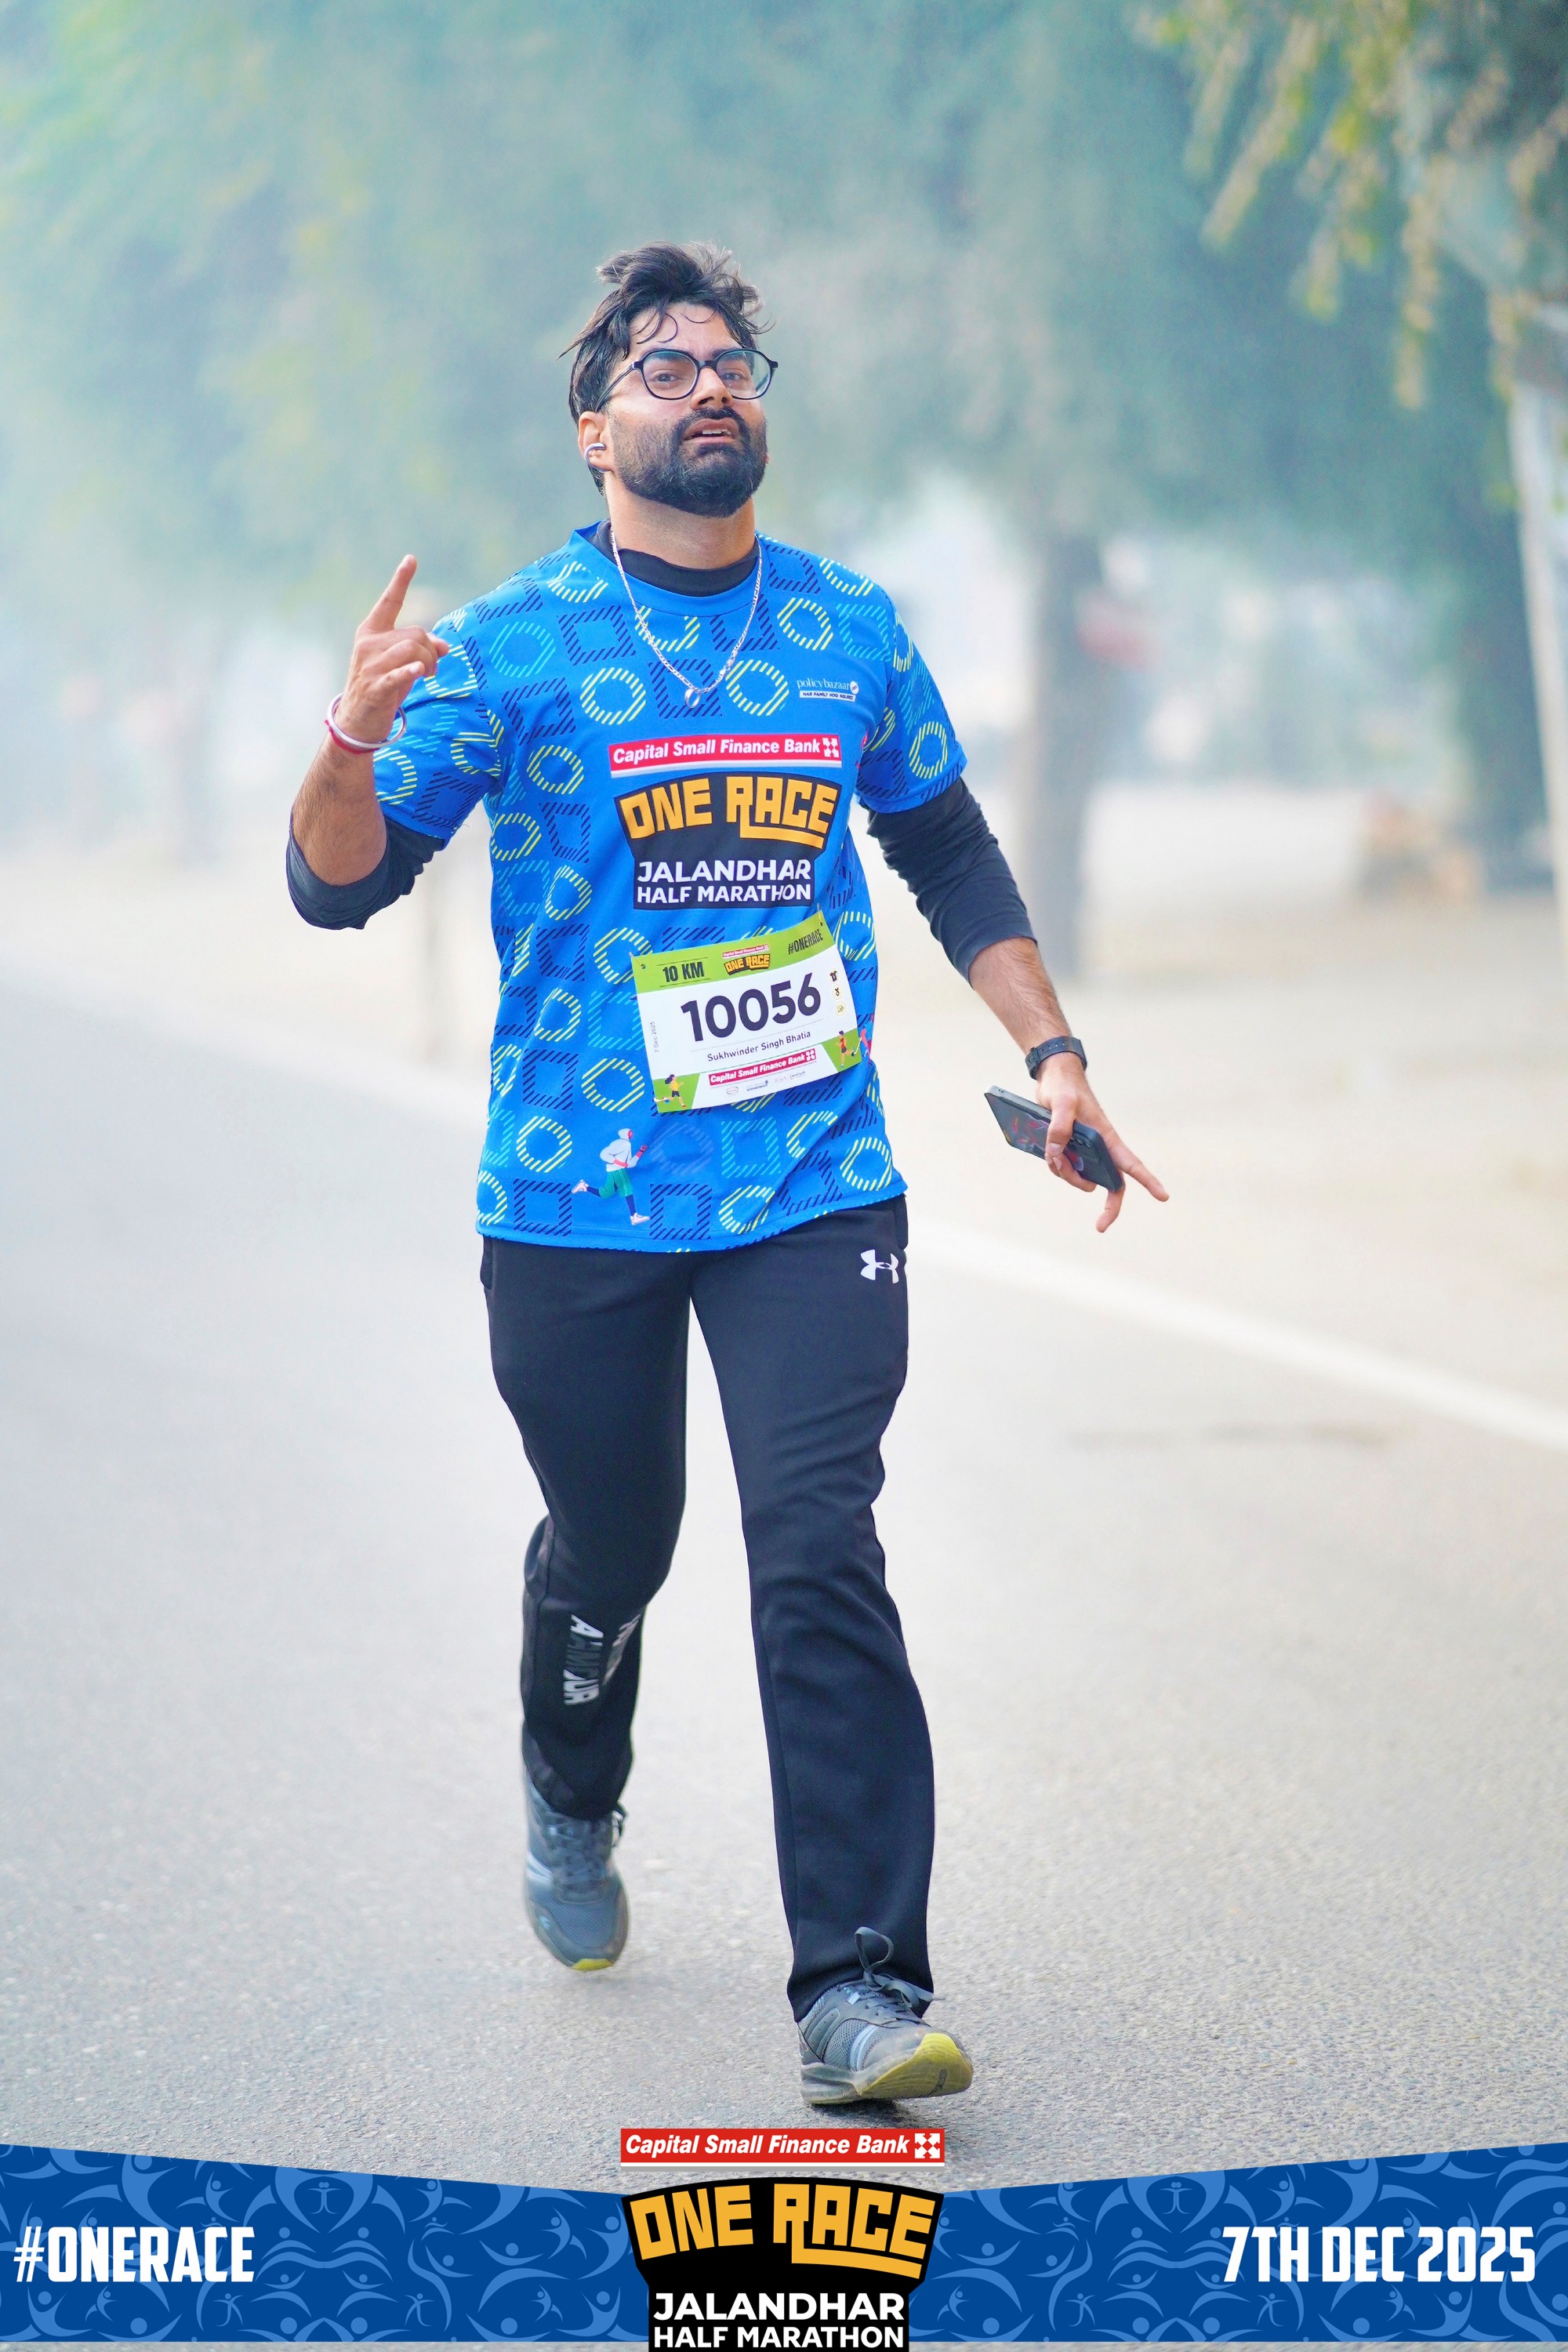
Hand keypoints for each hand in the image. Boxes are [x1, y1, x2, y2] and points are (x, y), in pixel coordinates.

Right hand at [335, 555, 450, 744]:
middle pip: (414, 633)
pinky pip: (399, 673)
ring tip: (428, 674)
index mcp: (371, 633)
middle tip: (432, 667)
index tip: (412, 559)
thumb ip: (421, 650)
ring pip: (412, 648)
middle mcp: (368, 644)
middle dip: (430, 648)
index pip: (389, 602)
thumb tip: (445, 646)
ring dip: (428, 661)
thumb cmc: (382, 688)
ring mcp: (370, 666)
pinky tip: (420, 670)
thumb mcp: (401, 663)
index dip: (401, 581)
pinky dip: (411, 670)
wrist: (357, 721)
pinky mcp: (375, 687)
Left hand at [1035, 1055, 1168, 1233]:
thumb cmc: (1064, 1087)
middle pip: (1111, 1183)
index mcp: (1106, 1137)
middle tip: (1100, 1227)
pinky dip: (1056, 1166)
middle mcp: (1100, 1147)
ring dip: (1067, 1175)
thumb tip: (1057, 1153)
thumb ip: (1059, 1127)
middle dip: (1108, 1206)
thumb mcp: (1061, 1103)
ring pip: (1081, 1177)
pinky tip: (1049, 1152)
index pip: (1131, 1164)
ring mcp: (1085, 1149)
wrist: (1052, 1077)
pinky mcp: (1070, 1148)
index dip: (1148, 1180)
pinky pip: (1064, 1167)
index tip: (1163, 1196)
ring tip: (1053, 1156)